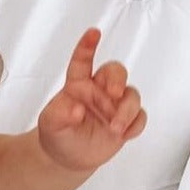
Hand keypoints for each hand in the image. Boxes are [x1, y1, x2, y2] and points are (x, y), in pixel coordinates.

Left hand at [37, 28, 145, 171]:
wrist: (66, 157)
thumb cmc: (57, 133)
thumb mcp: (50, 124)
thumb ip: (58, 114)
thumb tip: (76, 109)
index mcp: (77, 85)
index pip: (82, 62)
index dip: (87, 46)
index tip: (93, 32)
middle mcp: (98, 91)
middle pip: (116, 72)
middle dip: (117, 79)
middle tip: (113, 93)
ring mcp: (114, 105)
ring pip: (131, 96)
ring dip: (126, 111)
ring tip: (113, 128)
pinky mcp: (126, 121)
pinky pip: (140, 117)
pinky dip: (135, 125)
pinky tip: (123, 134)